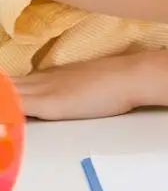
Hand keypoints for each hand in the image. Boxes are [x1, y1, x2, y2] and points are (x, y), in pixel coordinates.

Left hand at [14, 57, 144, 119]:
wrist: (132, 76)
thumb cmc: (117, 80)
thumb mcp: (87, 82)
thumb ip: (70, 88)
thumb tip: (67, 96)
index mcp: (47, 77)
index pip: (10, 83)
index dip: (2, 87)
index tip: (0, 87)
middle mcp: (39, 82)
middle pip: (3, 86)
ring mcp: (42, 92)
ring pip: (5, 94)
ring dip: (1, 97)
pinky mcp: (49, 104)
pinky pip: (15, 107)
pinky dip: (6, 110)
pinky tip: (5, 114)